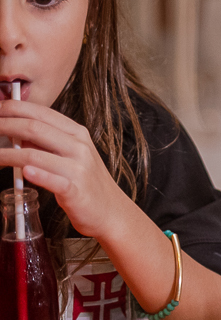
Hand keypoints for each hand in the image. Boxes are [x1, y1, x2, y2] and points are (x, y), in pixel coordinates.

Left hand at [0, 99, 129, 239]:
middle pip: (35, 128)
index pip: (42, 113)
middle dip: (4, 125)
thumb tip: (16, 133)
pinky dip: (35, 174)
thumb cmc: (86, 182)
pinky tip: (23, 173)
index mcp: (77, 133)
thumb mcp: (72, 155)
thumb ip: (47, 143)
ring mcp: (79, 168)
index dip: (15, 108)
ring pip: (34, 154)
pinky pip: (52, 180)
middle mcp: (79, 146)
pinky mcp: (75, 190)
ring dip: (6, 154)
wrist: (110, 210)